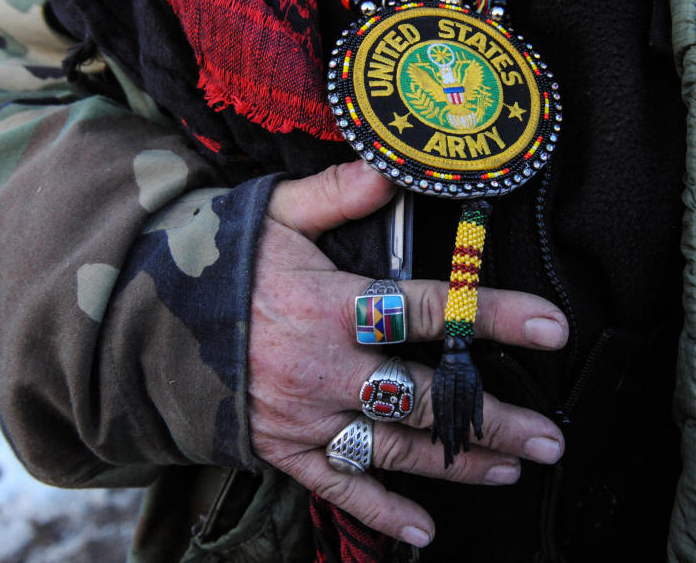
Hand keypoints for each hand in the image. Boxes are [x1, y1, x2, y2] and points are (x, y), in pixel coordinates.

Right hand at [249, 160, 567, 547]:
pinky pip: (335, 484)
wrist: (145, 319)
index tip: (551, 327)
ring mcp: (303, 415)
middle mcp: (323, 367)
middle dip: (493, 419)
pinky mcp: (281, 448)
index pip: (425, 310)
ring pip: (394, 446)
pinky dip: (379, 509)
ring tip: (514, 467)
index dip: (491, 317)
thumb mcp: (275, 214)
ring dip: (458, 462)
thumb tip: (392, 169)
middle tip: (551, 436)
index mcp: (329, 305)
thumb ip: (336, 194)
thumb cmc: (222, 262)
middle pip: (424, 396)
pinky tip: (424, 529)